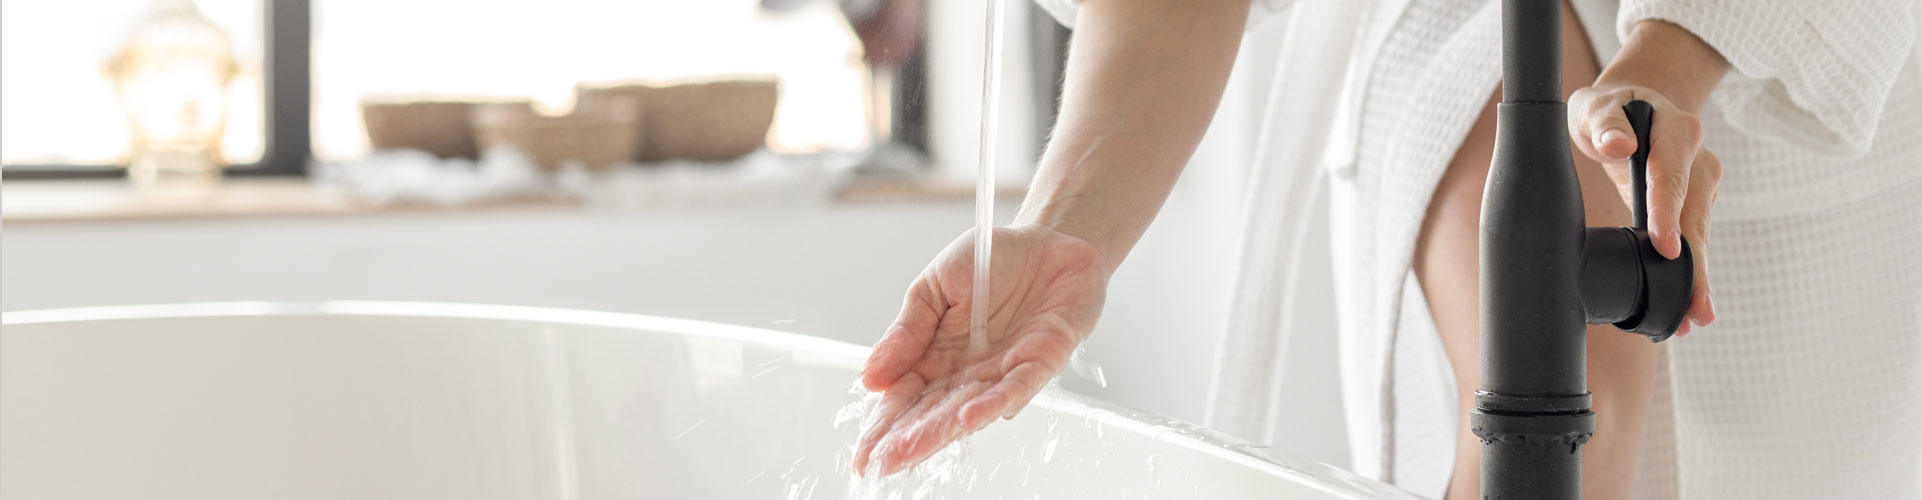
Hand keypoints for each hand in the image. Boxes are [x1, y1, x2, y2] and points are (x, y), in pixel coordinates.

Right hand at [852, 224, 1108, 475]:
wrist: (1048, 240)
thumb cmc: (992, 262)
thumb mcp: (934, 288)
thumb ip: (906, 332)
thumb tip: (870, 377)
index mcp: (937, 357)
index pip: (905, 399)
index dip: (883, 427)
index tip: (862, 455)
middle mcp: (969, 373)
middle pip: (933, 413)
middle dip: (906, 440)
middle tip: (878, 464)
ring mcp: (1004, 371)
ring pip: (970, 409)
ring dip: (941, 430)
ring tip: (911, 450)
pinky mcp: (1041, 360)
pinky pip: (1018, 386)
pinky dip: (995, 403)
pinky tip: (970, 418)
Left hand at [1568, 85, 1718, 334]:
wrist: (1630, 108)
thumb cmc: (1606, 109)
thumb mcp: (1595, 106)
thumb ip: (1604, 123)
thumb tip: (1620, 145)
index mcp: (1677, 130)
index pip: (1672, 175)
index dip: (1668, 211)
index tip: (1666, 247)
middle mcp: (1698, 158)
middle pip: (1695, 213)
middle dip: (1695, 262)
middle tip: (1696, 306)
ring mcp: (1701, 183)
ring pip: (1699, 233)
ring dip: (1697, 275)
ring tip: (1693, 317)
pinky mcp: (1693, 205)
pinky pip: (1692, 238)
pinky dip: (1689, 269)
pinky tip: (1686, 303)